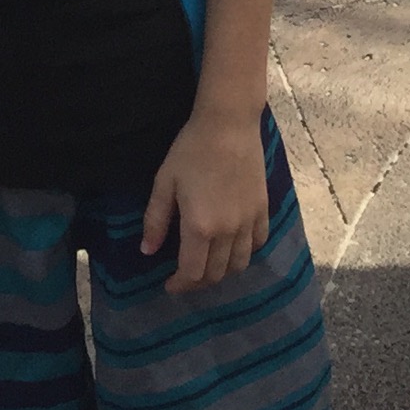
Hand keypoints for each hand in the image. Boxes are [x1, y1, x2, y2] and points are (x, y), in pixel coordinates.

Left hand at [141, 107, 268, 293]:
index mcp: (200, 227)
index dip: (180, 286)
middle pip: (216, 274)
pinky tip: (234, 246)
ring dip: (222, 272)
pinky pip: (258, 243)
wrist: (228, 123)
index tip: (169, 285)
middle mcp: (227, 231)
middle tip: (186, 276)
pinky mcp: (262, 209)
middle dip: (198, 282)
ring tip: (209, 265)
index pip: (192, 274)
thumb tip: (147, 251)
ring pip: (239, 264)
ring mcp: (248, 221)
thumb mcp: (165, 182)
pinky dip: (245, 252)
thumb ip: (156, 220)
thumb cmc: (192, 149)